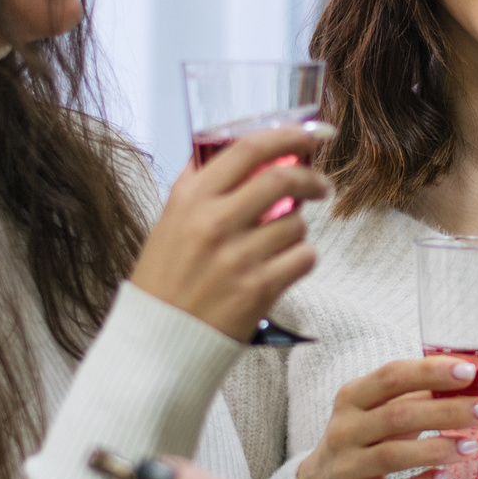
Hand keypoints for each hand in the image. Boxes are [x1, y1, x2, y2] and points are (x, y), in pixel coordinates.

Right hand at [129, 125, 327, 340]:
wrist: (158, 344)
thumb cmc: (164, 281)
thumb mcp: (168, 223)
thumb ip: (198, 186)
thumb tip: (225, 148)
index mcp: (191, 199)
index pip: (248, 148)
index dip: (288, 135)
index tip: (309, 134)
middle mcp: (214, 223)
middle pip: (283, 179)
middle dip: (311, 178)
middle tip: (319, 185)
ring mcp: (238, 256)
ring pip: (298, 222)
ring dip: (299, 229)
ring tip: (280, 243)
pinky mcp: (259, 289)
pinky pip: (304, 258)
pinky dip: (301, 258)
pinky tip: (283, 267)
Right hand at [296, 355, 477, 478]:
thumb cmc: (363, 441)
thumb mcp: (376, 412)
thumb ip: (413, 398)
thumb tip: (467, 384)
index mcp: (352, 398)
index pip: (391, 377)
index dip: (430, 372)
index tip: (468, 371)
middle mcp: (345, 430)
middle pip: (397, 416)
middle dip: (447, 411)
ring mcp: (347, 467)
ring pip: (394, 455)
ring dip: (438, 449)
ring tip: (471, 446)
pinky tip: (441, 478)